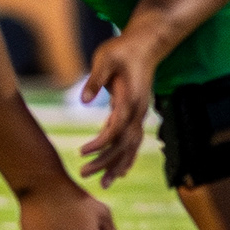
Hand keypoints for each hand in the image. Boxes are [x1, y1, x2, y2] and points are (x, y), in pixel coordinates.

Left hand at [74, 33, 166, 184]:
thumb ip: (95, 79)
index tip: (82, 152)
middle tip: (83, 174)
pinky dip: (127, 158)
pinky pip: (134, 142)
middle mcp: (138, 112)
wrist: (146, 44)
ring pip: (131, 148)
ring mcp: (140, 114)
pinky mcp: (137, 114)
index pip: (116, 129)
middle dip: (105, 162)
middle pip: (123, 145)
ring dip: (116, 166)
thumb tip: (84, 100)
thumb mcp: (105, 58)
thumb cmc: (122, 49)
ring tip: (102, 184)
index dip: (100, 143)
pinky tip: (120, 172)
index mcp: (130, 100)